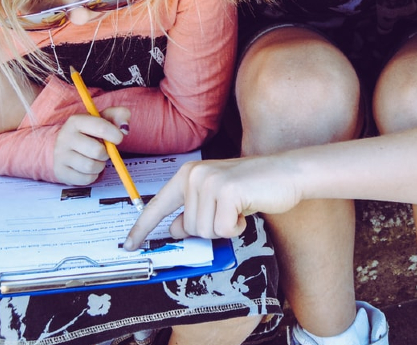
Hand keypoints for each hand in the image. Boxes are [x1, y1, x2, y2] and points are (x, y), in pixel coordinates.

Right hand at [53, 107, 130, 185]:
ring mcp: (60, 155)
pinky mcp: (61, 172)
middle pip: (97, 151)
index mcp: (76, 121)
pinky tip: (89, 168)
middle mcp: (65, 137)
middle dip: (106, 153)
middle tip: (104, 151)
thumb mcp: (105, 118)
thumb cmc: (91, 131)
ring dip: (100, 165)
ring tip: (96, 159)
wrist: (67, 146)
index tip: (118, 138)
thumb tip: (124, 129)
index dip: (115, 135)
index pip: (101, 127)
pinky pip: (86, 179)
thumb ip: (120, 116)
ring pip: (91, 167)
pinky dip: (93, 176)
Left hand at [123, 155, 302, 249]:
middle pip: (188, 228)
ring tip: (239, 208)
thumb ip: (193, 212)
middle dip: (211, 229)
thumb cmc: (253, 187)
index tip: (129, 245)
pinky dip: (238, 227)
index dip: (142, 228)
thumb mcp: (217, 200)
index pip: (158, 205)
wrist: (287, 172)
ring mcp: (209, 182)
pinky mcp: (227, 191)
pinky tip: (246, 209)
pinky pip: (224, 230)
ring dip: (225, 228)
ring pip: (204, 231)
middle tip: (230, 212)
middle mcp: (194, 175)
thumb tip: (173, 230)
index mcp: (188, 174)